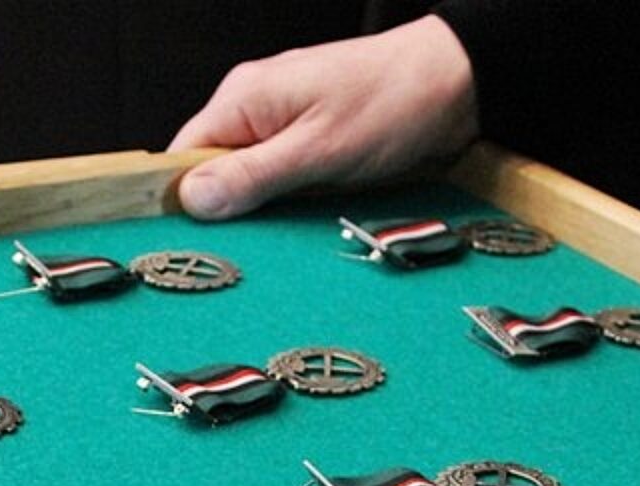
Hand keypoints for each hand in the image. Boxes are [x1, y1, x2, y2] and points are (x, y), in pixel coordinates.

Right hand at [167, 16, 478, 219]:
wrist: (457, 82)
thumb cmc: (392, 104)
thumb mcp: (318, 151)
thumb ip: (254, 175)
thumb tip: (192, 200)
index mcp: (245, 98)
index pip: (183, 156)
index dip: (182, 200)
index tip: (191, 243)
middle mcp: (256, 105)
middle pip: (216, 170)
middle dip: (231, 210)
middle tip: (249, 248)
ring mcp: (284, 119)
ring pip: (252, 176)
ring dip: (267, 206)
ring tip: (286, 231)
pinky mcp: (311, 136)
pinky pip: (283, 174)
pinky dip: (292, 198)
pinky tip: (309, 214)